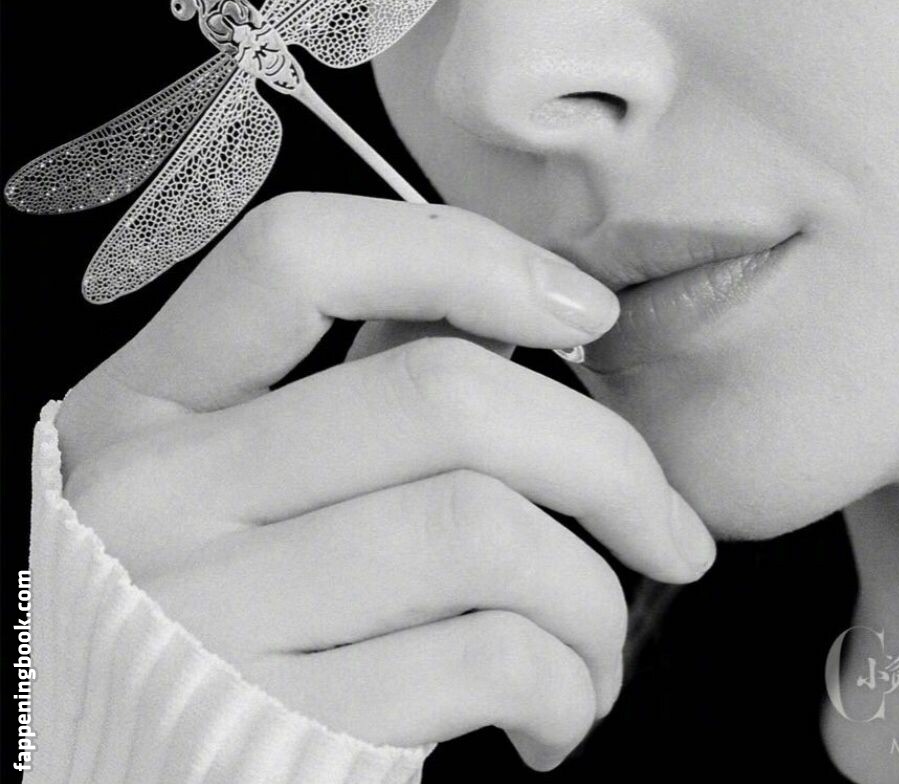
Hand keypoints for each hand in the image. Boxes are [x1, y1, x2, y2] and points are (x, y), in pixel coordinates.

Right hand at [55, 193, 716, 770]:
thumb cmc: (204, 631)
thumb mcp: (229, 485)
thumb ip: (347, 385)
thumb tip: (505, 301)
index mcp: (139, 404)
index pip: (297, 254)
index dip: (466, 254)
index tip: (585, 310)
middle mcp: (148, 497)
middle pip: (442, 394)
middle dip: (608, 457)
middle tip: (668, 526)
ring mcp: (198, 619)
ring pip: (484, 529)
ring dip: (594, 593)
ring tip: (601, 642)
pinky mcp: (270, 734)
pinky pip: (483, 659)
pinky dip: (564, 681)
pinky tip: (557, 711)